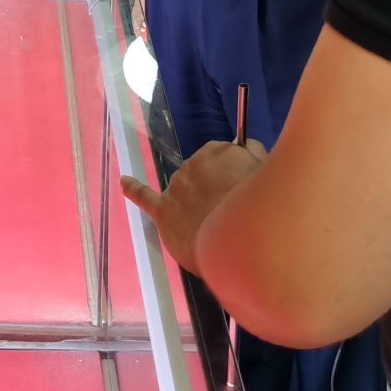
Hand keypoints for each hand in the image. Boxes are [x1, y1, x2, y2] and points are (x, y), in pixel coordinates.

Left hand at [120, 139, 266, 273]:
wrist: (235, 241)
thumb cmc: (258, 208)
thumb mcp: (267, 174)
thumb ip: (255, 157)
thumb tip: (246, 149)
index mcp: (222, 152)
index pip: (229, 156)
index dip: (236, 174)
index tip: (245, 189)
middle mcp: (195, 164)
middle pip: (205, 173)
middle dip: (217, 188)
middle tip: (234, 211)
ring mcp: (177, 187)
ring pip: (185, 188)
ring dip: (194, 199)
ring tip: (211, 222)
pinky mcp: (163, 211)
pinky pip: (145, 196)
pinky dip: (134, 189)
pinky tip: (124, 183)